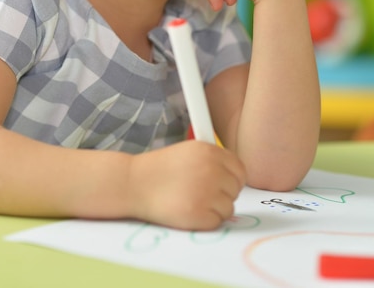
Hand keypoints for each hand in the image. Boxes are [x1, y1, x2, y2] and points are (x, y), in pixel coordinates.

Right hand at [129, 140, 245, 229]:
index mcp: (209, 151)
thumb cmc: (160, 168)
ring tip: (192, 200)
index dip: (232, 178)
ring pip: (228, 208)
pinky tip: (187, 210)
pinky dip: (204, 221)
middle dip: (223, 194)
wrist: (133, 183)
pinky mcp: (198, 214)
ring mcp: (206, 192)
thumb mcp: (188, 151)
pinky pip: (216, 222)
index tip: (223, 184)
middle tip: (202, 194)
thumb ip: (213, 160)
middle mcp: (211, 170)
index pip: (240, 169)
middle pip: (236, 189)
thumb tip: (236, 176)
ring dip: (214, 208)